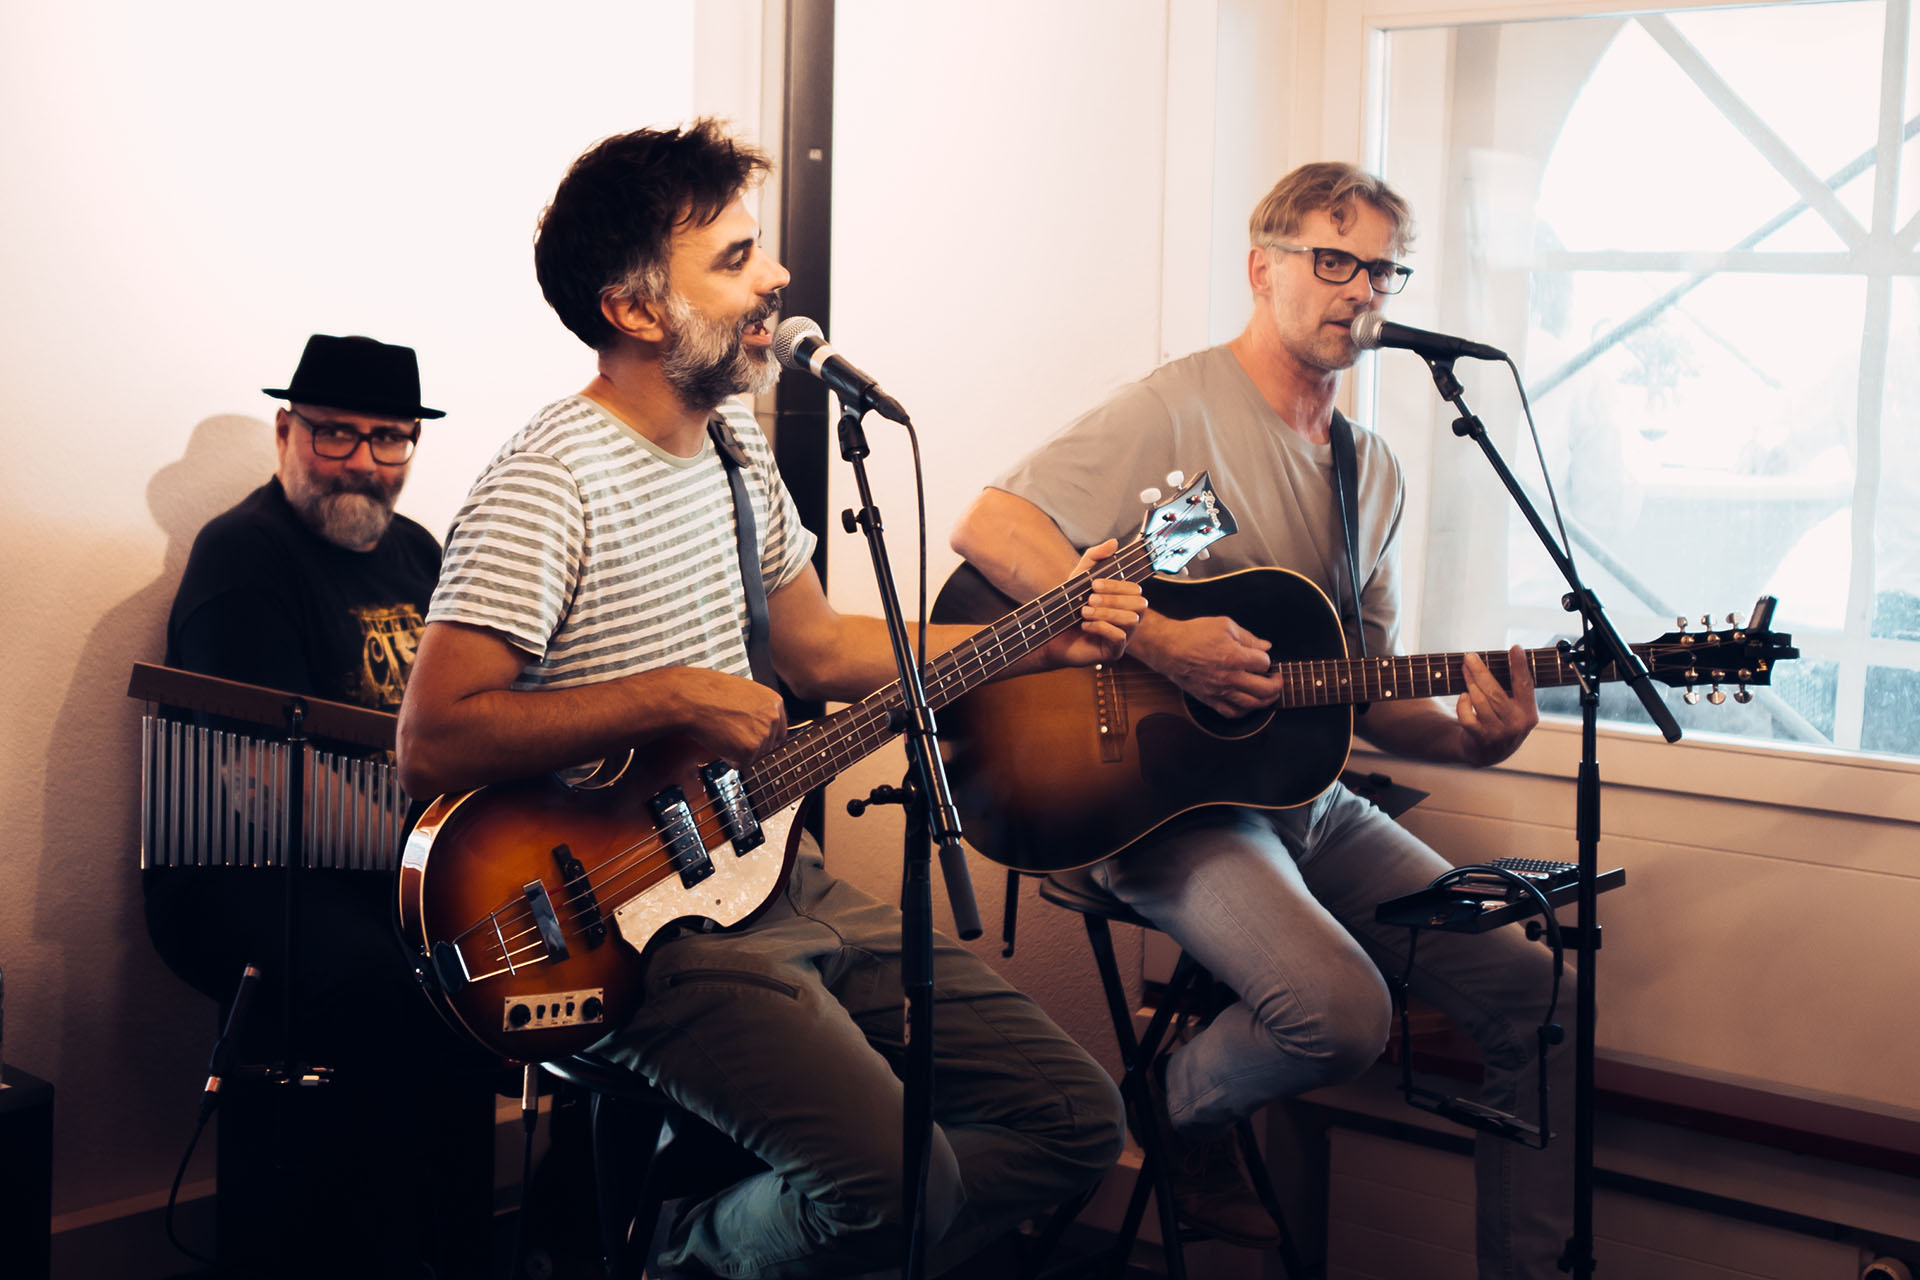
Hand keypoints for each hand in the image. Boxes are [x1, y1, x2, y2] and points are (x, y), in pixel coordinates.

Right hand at [670, 667, 788, 764]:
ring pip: (754, 755)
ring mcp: (763, 735)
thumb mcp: (744, 693)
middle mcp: (773, 718)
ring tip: (722, 731)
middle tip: (729, 732)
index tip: (747, 735)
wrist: (693, 698)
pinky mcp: (749, 750)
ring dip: (737, 750)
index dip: (759, 736)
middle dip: (749, 744)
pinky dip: (728, 757)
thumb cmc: (710, 693)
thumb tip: (760, 725)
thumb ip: (758, 710)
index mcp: (775, 702)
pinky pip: (741, 763)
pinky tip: (719, 740)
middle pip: (768, 746)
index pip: (778, 731)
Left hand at [1039, 540, 1146, 668]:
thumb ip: (1095, 558)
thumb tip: (1114, 542)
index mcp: (1124, 602)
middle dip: (1113, 599)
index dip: (1117, 585)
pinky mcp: (1113, 653)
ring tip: (1084, 612)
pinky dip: (1101, 628)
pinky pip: (1119, 638)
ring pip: (1132, 621)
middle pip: (1140, 605)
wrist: (1049, 633)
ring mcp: (1123, 637)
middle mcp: (1128, 619)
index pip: (1136, 590)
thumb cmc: (1067, 607)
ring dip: (1106, 613)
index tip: (1094, 584)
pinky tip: (1085, 626)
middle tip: (1089, 599)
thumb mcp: (1079, 577)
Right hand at [1136, 613, 1280, 717]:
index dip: (1266, 659)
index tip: (1262, 657)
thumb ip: (1248, 637)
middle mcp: (1230, 677)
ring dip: (1266, 700)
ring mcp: (1220, 691)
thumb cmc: (1193, 634)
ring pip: (1252, 704)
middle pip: (1266, 689)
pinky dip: (1245, 711)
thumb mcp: (1224, 625)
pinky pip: (1232, 712)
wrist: (1167, 648)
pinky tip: (1248, 703)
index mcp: (1235, 657)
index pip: (1265, 663)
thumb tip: (1265, 647)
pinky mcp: (1210, 699)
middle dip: (1276, 684)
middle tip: (1276, 678)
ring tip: (1269, 693)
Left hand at [1456, 646, 1537, 765]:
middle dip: (1480, 671)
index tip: (1516, 648)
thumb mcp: (1515, 710)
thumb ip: (1513, 691)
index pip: (1525, 685)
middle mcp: (1516, 724)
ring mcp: (1498, 733)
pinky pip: (1467, 716)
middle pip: (1496, 692)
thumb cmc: (1501, 722)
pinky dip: (1463, 703)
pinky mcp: (1480, 739)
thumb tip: (1505, 658)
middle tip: (1470, 657)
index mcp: (1528, 714)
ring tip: (1465, 670)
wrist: (1488, 753)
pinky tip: (1463, 696)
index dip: (1520, 666)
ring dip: (1470, 683)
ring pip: (1480, 701)